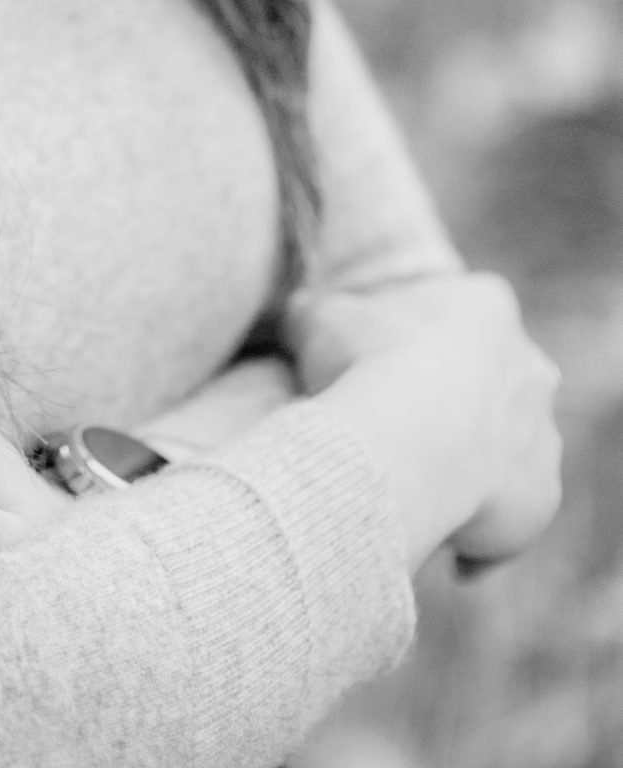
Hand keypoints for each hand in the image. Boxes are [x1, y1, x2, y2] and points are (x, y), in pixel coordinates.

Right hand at [284, 273, 561, 574]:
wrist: (407, 445)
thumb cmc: (364, 365)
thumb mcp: (320, 319)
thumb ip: (320, 314)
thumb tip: (302, 316)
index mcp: (486, 305)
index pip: (457, 315)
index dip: (413, 338)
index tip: (376, 361)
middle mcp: (531, 367)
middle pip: (489, 382)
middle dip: (450, 402)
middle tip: (393, 425)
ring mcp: (543, 435)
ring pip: (503, 451)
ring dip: (466, 466)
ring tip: (409, 484)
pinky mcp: (543, 497)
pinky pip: (508, 517)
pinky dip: (477, 530)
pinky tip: (434, 540)